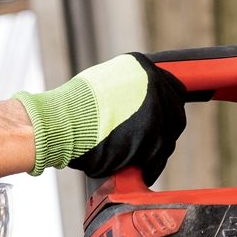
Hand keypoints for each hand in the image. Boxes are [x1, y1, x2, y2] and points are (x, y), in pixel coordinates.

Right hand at [13, 53, 189, 179]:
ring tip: (133, 158)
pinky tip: (136, 170)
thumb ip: (127, 93)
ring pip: (168, 137)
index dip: (166, 109)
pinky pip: (159, 156)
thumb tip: (137, 109)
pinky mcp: (156, 135)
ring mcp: (158, 108)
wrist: (61, 123)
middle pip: (175, 113)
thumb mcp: (104, 86)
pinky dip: (150, 167)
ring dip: (154, 151)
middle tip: (145, 145)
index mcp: (141, 67)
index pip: (170, 87)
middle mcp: (154, 82)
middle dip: (163, 132)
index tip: (162, 121)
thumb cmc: (73, 111)